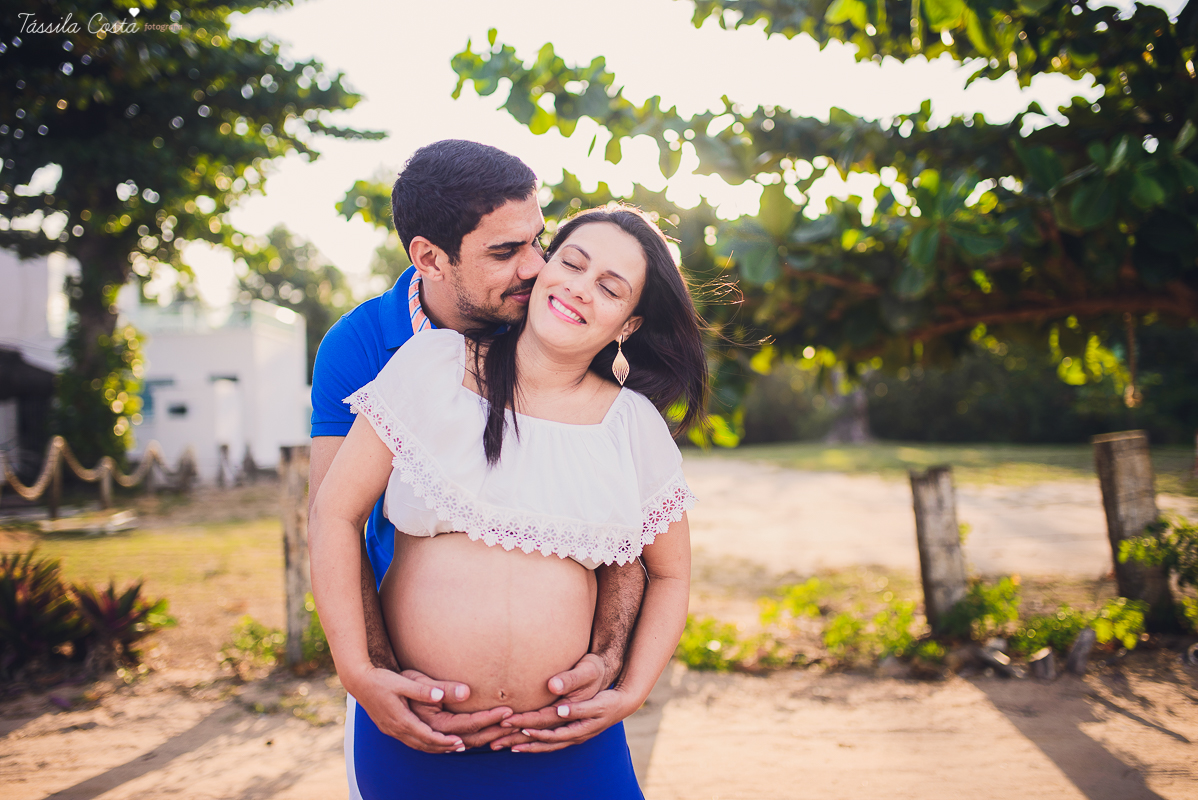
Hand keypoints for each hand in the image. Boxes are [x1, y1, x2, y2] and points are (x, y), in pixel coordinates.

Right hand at [344, 666, 492, 753]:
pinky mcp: (387, 727)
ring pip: (415, 744)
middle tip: (461, 746)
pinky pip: (408, 740)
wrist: (358, 681)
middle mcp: (395, 728)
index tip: (459, 741)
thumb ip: (422, 691)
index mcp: (401, 719)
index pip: (427, 736)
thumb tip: (440, 696)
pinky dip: (422, 743)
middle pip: (423, 744)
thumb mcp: (403, 682)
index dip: (444, 741)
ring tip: (450, 747)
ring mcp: (390, 729)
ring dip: (433, 747)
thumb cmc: (381, 679)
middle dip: (442, 747)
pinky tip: (429, 740)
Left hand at [506, 687, 636, 752]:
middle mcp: (575, 733)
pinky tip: (523, 742)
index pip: (549, 726)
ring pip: (546, 744)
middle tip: (498, 739)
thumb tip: (559, 709)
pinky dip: (536, 743)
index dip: (530, 725)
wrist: (622, 700)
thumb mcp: (594, 690)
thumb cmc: (606, 692)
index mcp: (578, 724)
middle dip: (520, 739)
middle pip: (544, 739)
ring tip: (505, 746)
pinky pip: (551, 742)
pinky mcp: (572, 733)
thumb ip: (576, 696)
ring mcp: (574, 735)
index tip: (511, 723)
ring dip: (525, 745)